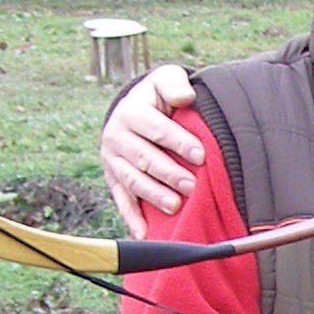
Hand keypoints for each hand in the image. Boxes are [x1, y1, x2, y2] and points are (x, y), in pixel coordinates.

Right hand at [101, 64, 201, 232]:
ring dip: (153, 195)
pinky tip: (145, 233)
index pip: (155, 128)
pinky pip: (122, 201)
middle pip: (143, 158)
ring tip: (175, 206)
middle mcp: (116, 136)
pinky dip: (132, 218)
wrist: (137, 111)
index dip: (177, 141)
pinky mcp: (113, 180)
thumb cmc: (159, 97)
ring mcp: (113, 161)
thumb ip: (175, 83)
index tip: (200, 155)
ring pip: (132, 181)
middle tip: (191, 185)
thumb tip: (185, 97)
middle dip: (168, 173)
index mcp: (130, 111)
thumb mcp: (165, 80)